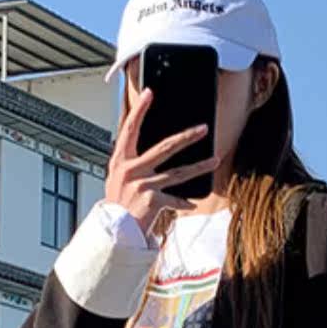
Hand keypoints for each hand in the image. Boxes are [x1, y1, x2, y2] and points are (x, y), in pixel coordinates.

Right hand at [105, 86, 219, 236]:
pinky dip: (184, 203)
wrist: (111, 234)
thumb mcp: (118, 179)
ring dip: (200, 166)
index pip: (130, 128)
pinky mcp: (152, 201)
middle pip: (165, 147)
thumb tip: (152, 150)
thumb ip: (132, 163)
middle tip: (203, 128)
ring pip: (178, 173)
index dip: (140, 110)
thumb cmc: (116, 206)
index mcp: (120, 160)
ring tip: (215, 160)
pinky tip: (192, 203)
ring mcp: (142, 185)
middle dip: (187, 136)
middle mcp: (131, 169)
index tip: (149, 93)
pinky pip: (175, 199)